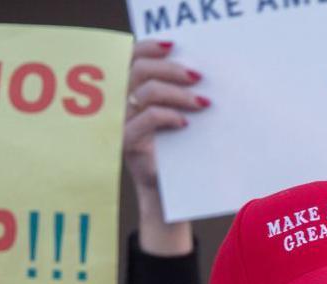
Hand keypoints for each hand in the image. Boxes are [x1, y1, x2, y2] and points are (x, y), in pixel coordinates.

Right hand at [123, 40, 208, 254]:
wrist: (172, 196)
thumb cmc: (181, 155)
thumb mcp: (182, 120)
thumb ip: (183, 96)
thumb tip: (204, 72)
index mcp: (133, 93)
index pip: (132, 59)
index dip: (149, 47)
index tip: (174, 45)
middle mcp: (122, 105)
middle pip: (137, 70)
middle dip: (169, 68)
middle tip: (197, 76)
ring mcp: (122, 124)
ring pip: (143, 91)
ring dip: (176, 92)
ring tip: (201, 102)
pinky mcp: (127, 144)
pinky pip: (144, 120)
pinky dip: (167, 116)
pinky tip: (185, 123)